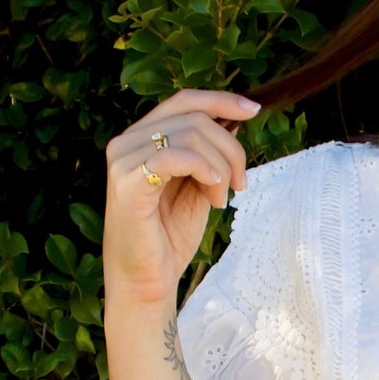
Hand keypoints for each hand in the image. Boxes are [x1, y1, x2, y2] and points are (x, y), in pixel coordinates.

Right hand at [102, 87, 262, 311]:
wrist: (147, 279)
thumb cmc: (169, 236)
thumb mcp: (198, 187)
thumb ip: (209, 155)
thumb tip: (235, 122)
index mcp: (143, 138)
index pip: (184, 101)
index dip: (221, 100)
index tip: (255, 110)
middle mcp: (128, 141)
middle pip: (193, 116)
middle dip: (230, 147)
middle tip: (241, 183)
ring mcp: (124, 159)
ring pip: (190, 134)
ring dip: (220, 166)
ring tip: (221, 198)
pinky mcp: (127, 182)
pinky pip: (175, 156)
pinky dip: (204, 169)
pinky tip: (212, 193)